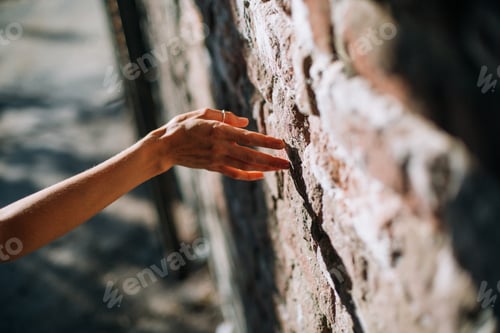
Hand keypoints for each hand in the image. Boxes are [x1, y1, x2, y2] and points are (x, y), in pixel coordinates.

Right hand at [146, 108, 289, 180]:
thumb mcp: (202, 114)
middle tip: (288, 163)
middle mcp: (221, 146)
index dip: (266, 141)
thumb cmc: (183, 126)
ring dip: (264, 168)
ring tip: (280, 169)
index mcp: (219, 130)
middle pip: (251, 155)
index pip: (249, 137)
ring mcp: (217, 159)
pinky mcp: (213, 167)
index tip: (282, 144)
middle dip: (271, 159)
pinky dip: (248, 176)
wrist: (165, 147)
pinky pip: (234, 173)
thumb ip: (224, 117)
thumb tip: (245, 123)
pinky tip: (260, 176)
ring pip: (245, 166)